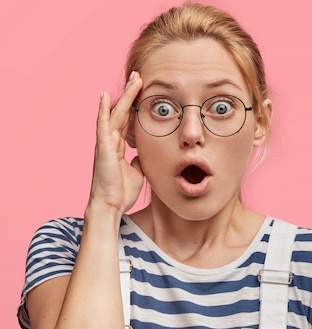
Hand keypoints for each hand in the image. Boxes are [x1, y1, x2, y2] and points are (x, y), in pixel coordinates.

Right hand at [89, 71, 143, 216]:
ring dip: (125, 96)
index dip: (136, 106)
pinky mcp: (103, 147)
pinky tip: (104, 96)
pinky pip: (103, 125)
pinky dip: (104, 110)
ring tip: (134, 78)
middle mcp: (111, 141)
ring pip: (116, 113)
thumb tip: (144, 155)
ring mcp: (106, 142)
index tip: (145, 91)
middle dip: (132, 94)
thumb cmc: (121, 192)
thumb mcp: (137, 172)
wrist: (110, 205)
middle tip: (140, 76)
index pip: (129, 120)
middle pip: (123, 112)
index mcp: (119, 146)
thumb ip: (139, 160)